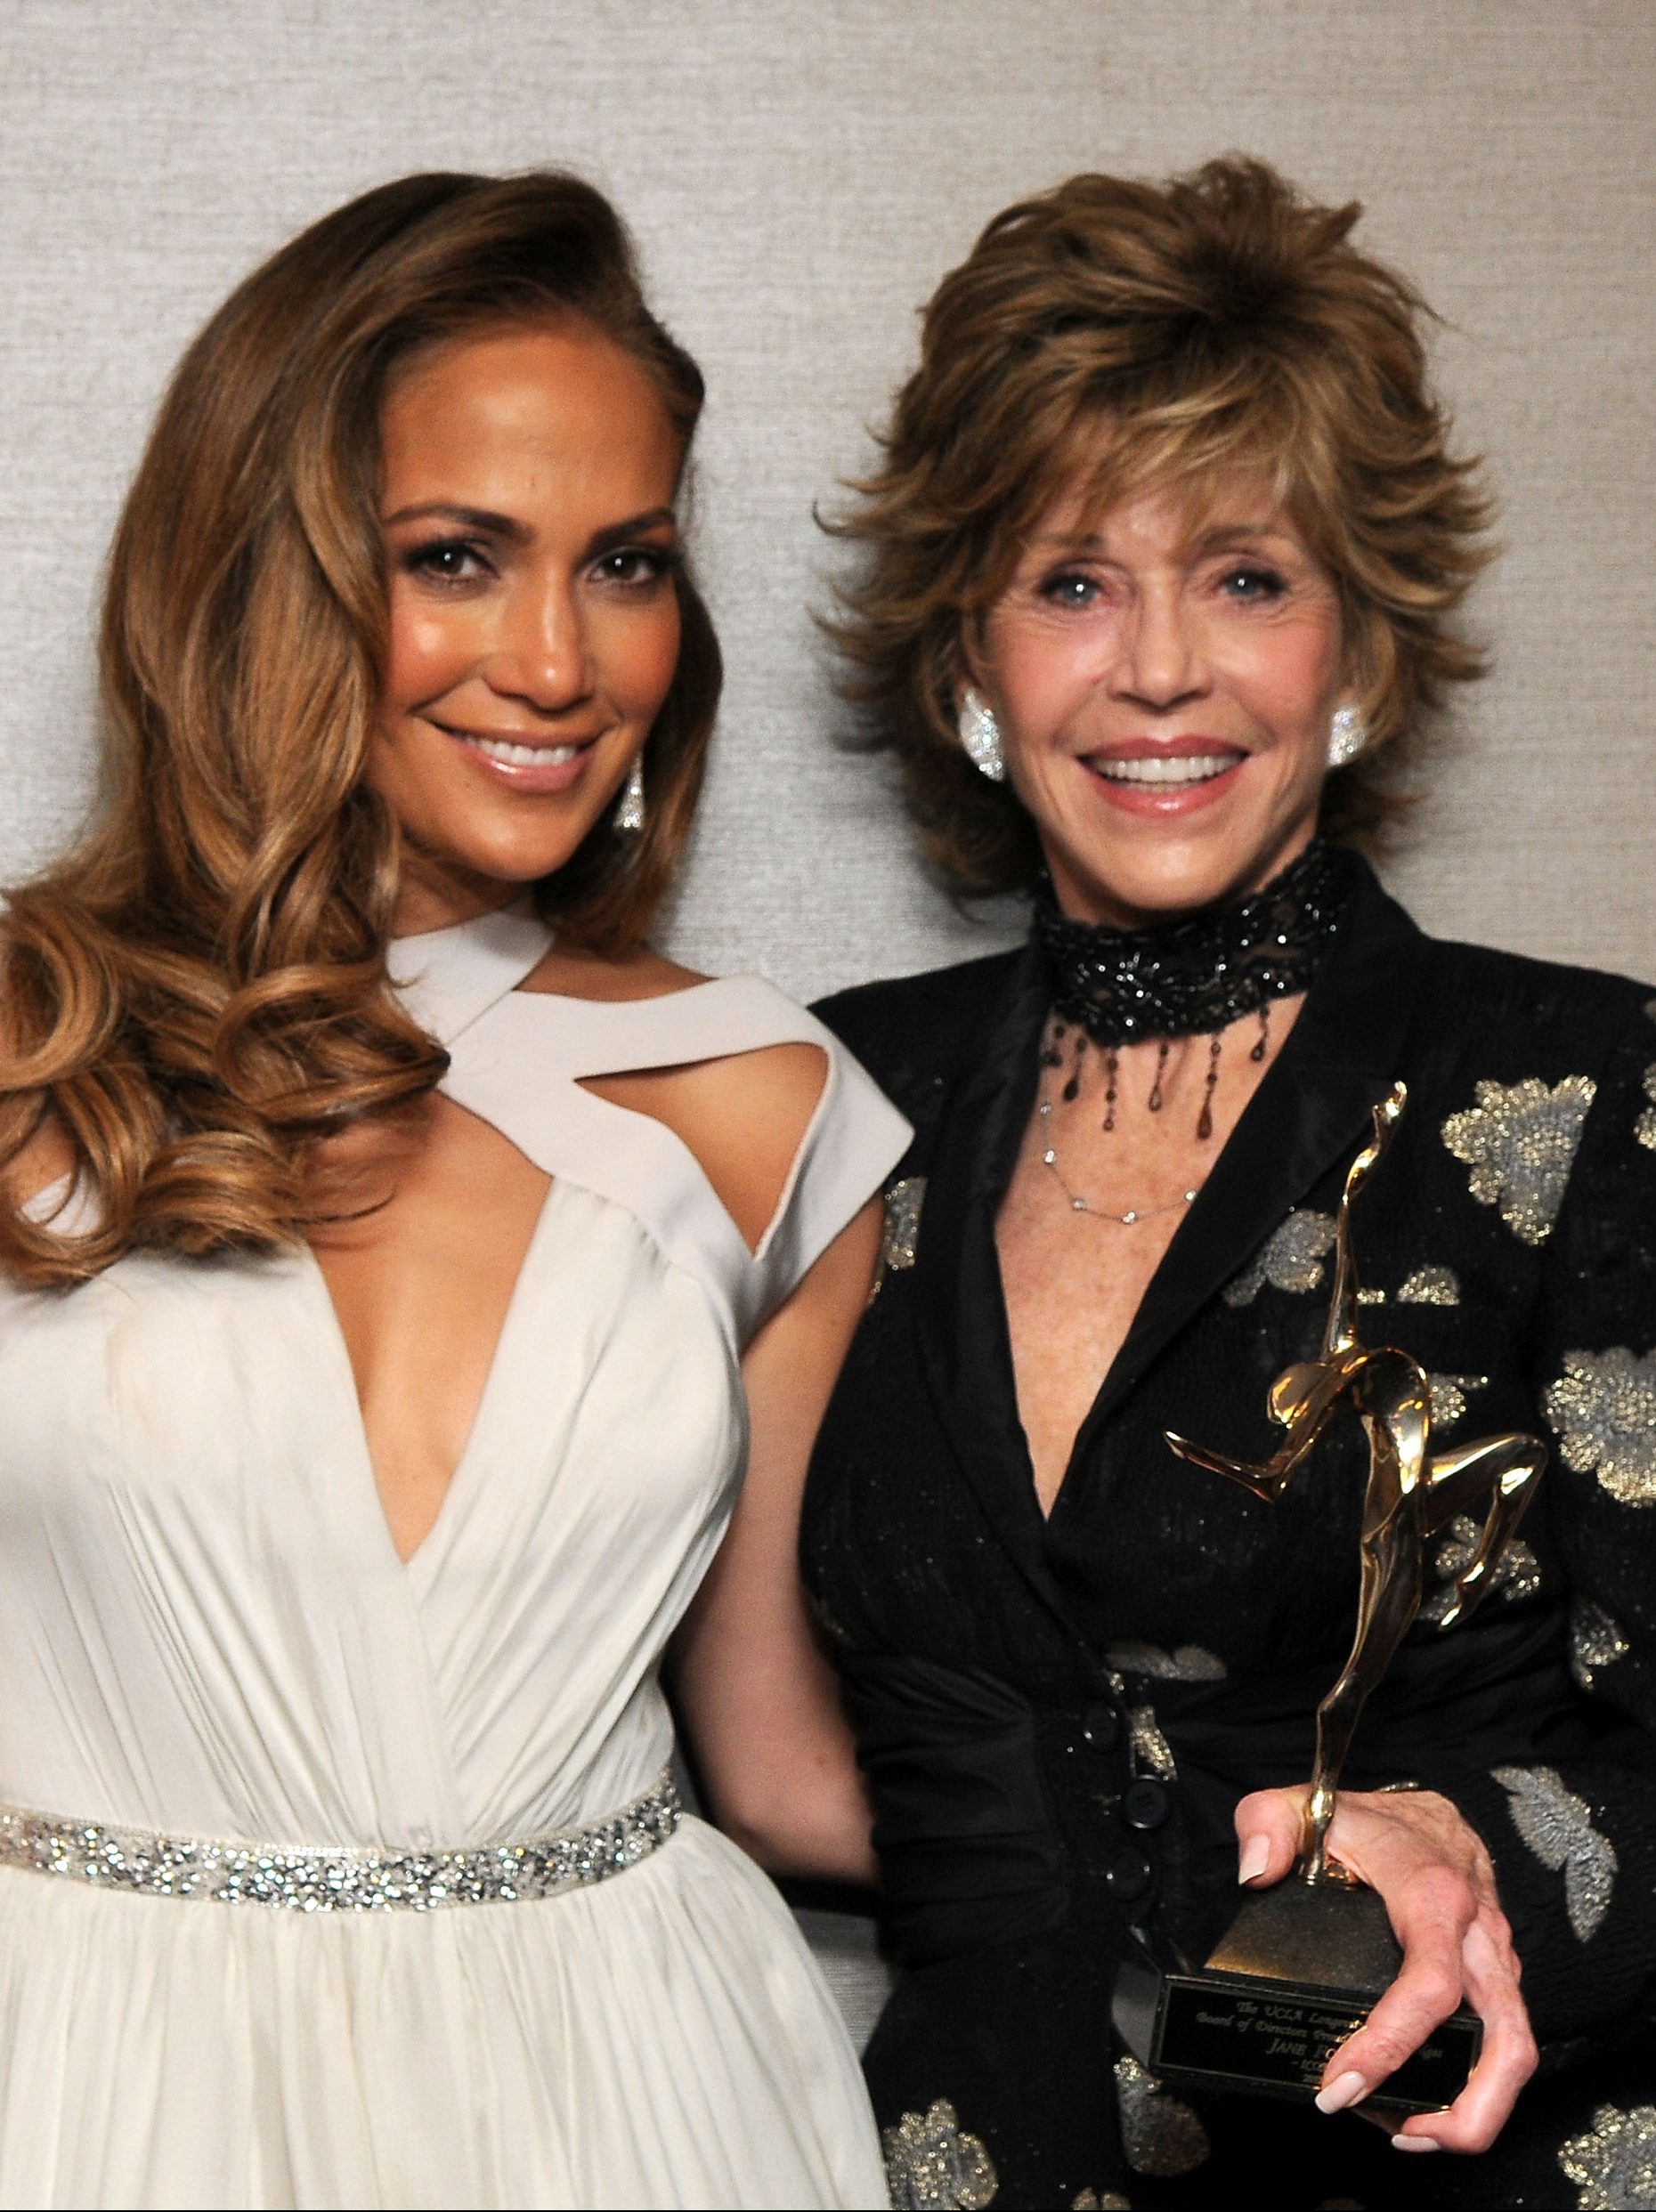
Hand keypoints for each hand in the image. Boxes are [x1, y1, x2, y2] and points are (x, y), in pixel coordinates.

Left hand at [1234, 1785, 1536, 2153]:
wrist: (1428, 1815)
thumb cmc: (1368, 1822)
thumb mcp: (1305, 1806)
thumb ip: (1267, 1824)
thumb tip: (1254, 1873)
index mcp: (1433, 1893)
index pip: (1427, 1983)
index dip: (1389, 2043)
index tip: (1341, 2082)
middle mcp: (1479, 1933)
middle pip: (1503, 2040)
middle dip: (1464, 2109)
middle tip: (1398, 2132)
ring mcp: (1497, 1961)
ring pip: (1515, 2051)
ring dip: (1472, 2109)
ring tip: (1408, 2129)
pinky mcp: (1499, 1981)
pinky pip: (1503, 2042)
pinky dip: (1473, 2086)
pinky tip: (1421, 2101)